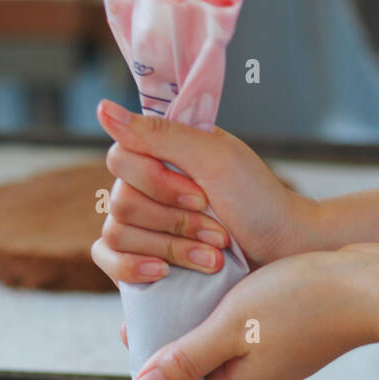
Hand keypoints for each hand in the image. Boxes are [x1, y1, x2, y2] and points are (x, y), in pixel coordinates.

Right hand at [90, 99, 319, 286]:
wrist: (281, 254)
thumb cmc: (257, 201)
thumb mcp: (214, 158)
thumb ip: (159, 133)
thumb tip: (97, 104)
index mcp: (159, 155)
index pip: (120, 159)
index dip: (158, 183)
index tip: (202, 196)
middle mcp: (144, 188)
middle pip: (120, 202)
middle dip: (174, 221)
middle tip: (217, 230)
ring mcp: (142, 227)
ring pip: (118, 234)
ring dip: (172, 248)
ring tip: (213, 257)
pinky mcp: (144, 261)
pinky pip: (107, 261)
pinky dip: (132, 269)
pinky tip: (163, 274)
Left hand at [133, 246, 378, 379]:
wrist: (372, 285)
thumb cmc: (302, 302)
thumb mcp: (232, 327)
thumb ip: (187, 358)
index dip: (157, 370)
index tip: (136, 337)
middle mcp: (259, 375)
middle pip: (203, 366)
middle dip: (176, 340)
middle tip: (153, 302)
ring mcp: (279, 354)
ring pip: (226, 342)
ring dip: (202, 319)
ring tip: (181, 283)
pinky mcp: (294, 330)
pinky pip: (250, 325)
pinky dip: (230, 307)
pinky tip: (223, 278)